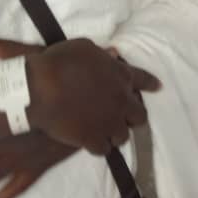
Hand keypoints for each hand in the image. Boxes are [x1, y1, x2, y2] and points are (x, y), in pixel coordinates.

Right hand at [0, 34, 159, 155]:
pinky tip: (91, 142)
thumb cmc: (60, 62)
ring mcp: (109, 123)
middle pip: (139, 116)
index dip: (150, 84)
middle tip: (120, 115)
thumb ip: (102, 55)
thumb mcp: (84, 48)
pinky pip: (104, 149)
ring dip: (114, 132)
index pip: (143, 80)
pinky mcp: (93, 139)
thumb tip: (112, 56)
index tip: (157, 87)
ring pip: (123, 136)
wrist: (40, 88)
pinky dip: (99, 145)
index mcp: (121, 75)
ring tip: (104, 130)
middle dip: (131, 115)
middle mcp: (121, 101)